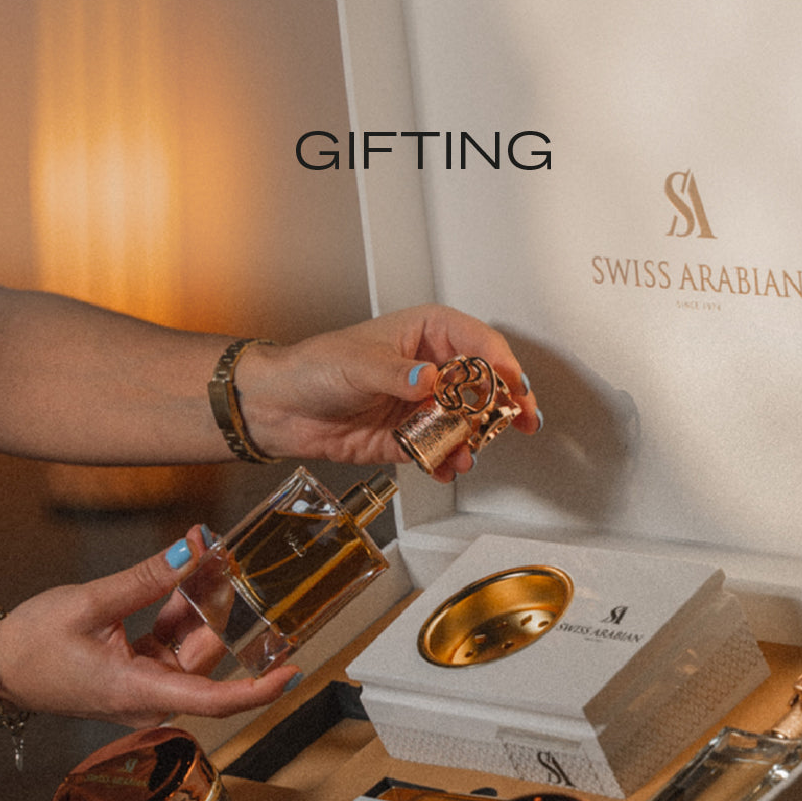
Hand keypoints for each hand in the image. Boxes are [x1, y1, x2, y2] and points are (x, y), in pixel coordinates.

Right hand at [0, 528, 298, 726]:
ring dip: (201, 603)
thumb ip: (146, 578)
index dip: (260, 689)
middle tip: (228, 556)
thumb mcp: (91, 603)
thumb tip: (191, 552)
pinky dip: (181, 611)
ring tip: (207, 555)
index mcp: (140, 692)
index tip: (293, 672)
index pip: (216, 701)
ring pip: (194, 645)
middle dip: (223, 608)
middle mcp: (152, 698)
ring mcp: (149, 688)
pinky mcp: (143, 674)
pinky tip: (187, 573)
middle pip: (208, 657)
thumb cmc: (34, 647)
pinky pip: (175, 642)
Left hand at [246, 305, 540, 481]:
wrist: (281, 408)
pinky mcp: (411, 437)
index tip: (511, 382)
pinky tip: (445, 467)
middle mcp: (431, 369)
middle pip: (484, 384)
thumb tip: (433, 380)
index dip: (500, 362)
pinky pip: (440, 450)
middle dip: (504, 404)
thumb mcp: (358, 364)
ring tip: (468, 452)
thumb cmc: (314, 367)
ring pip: (466, 421)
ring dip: (474, 439)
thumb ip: (399, 374)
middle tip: (520, 420)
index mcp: (425, 334)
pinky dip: (446, 461)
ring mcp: (423, 405)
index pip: (477, 342)